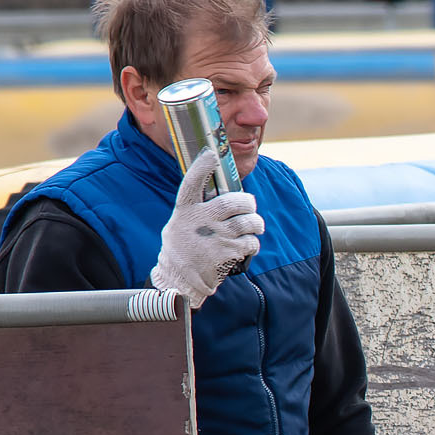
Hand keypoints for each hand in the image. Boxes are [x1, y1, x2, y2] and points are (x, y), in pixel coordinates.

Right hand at [149, 147, 262, 308]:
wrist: (180, 280)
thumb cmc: (181, 249)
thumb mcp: (178, 224)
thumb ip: (194, 210)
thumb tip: (215, 195)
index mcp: (186, 210)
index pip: (192, 183)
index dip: (202, 167)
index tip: (211, 155)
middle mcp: (201, 220)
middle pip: (233, 201)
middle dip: (248, 202)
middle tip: (250, 206)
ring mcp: (216, 236)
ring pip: (248, 221)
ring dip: (256, 223)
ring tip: (256, 226)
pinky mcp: (228, 252)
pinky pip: (251, 242)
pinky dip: (253, 243)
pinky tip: (248, 246)